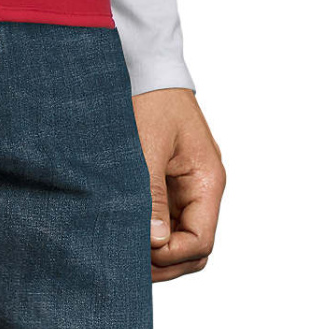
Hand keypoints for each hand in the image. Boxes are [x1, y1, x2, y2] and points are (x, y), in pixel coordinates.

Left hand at [133, 87, 224, 281]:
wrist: (145, 65)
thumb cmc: (151, 98)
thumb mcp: (148, 144)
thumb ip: (152, 194)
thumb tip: (155, 242)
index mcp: (207, 181)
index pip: (200, 241)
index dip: (171, 255)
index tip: (139, 251)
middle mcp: (201, 189)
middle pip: (192, 247)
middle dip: (164, 261)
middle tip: (127, 262)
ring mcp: (184, 187)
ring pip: (177, 237)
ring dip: (154, 249)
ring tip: (121, 248)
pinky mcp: (167, 182)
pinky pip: (163, 218)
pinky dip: (147, 230)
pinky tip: (122, 229)